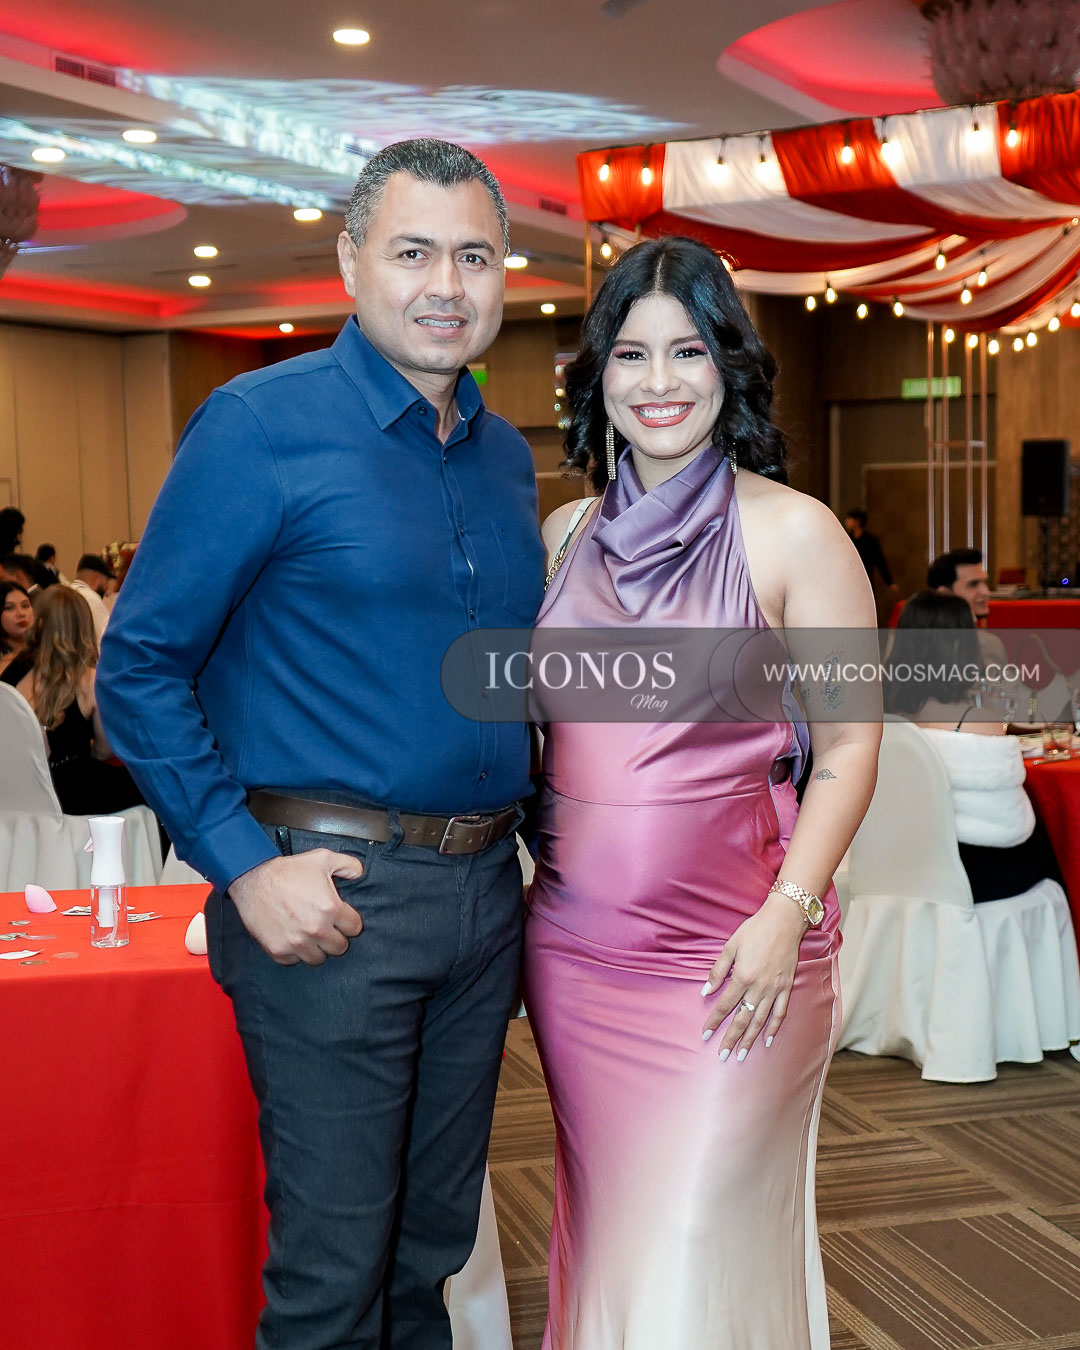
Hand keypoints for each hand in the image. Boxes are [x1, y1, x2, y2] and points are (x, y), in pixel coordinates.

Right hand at [228, 849, 364, 965]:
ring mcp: (297, 943)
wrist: (253, 879)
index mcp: (330, 908)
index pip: (355, 928)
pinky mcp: (279, 950)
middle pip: (340, 947)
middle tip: (326, 926)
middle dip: (336, 936)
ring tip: (310, 934)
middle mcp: (316, 929)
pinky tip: (293, 937)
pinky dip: (295, 952)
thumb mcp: (323, 858)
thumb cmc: (288, 870)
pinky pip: (295, 961)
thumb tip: (360, 874)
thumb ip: (348, 865)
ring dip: (317, 948)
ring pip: (319, 959)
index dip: (349, 922)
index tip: (341, 918)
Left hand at [700, 893, 806, 1059]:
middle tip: (722, 1055)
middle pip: (742, 1018)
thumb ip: (718, 970)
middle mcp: (759, 987)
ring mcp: (775, 989)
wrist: (784, 921)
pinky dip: (773, 1028)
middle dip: (731, 1038)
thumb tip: (705, 991)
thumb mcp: (730, 946)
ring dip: (750, 1039)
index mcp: (743, 976)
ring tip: (742, 1055)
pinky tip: (767, 1040)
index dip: (714, 1020)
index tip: (705, 1034)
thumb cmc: (755, 930)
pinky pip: (780, 1012)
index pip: (725, 1005)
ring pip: (760, 1020)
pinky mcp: (786, 987)